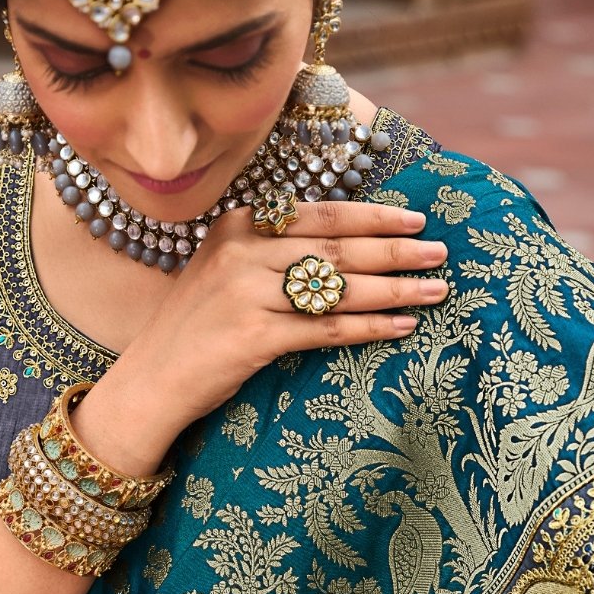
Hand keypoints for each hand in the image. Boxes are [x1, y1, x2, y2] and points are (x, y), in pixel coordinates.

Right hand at [69, 201, 448, 476]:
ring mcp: (247, 294)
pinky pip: (326, 329)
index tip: (414, 221)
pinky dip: (369, 327)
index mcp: (239, 225)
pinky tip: (401, 327)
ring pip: (338, 288)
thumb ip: (274, 251)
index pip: (320, 215)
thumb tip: (348, 247)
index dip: (373, 217)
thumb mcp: (226, 270)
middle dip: (395, 251)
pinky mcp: (254, 337)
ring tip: (435, 291)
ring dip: (394, 289)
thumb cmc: (198, 327)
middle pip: (337, 249)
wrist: (152, 379)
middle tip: (440, 254)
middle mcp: (243, 252)